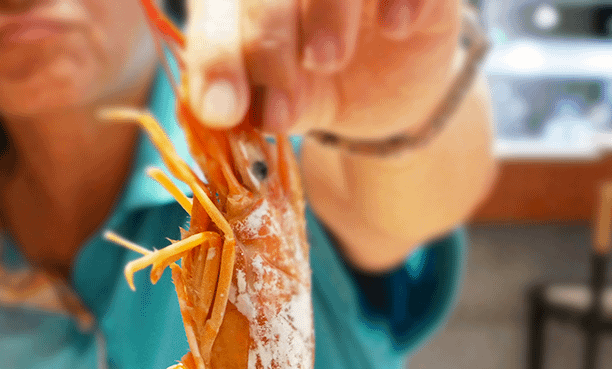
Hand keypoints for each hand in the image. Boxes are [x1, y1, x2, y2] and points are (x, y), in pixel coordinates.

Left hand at [182, 0, 460, 138]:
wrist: (381, 93)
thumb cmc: (313, 88)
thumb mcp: (280, 105)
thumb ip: (253, 102)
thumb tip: (224, 114)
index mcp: (240, 0)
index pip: (216, 12)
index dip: (216, 58)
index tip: (222, 111)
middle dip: (267, 43)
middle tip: (279, 107)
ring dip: (328, 9)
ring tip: (327, 60)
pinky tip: (395, 27)